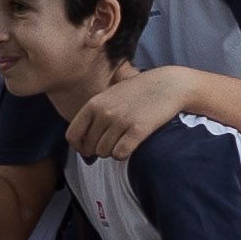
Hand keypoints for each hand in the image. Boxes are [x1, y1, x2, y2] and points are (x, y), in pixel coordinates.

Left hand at [67, 67, 195, 161]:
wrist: (168, 85)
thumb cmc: (138, 93)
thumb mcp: (110, 96)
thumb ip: (95, 115)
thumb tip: (82, 146)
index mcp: (94, 104)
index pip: (72, 135)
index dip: (79, 146)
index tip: (88, 149)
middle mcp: (104, 112)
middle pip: (90, 147)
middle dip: (99, 150)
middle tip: (112, 143)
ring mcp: (121, 121)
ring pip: (104, 152)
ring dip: (112, 152)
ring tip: (122, 141)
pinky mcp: (138, 129)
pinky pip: (120, 154)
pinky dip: (123, 154)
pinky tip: (130, 145)